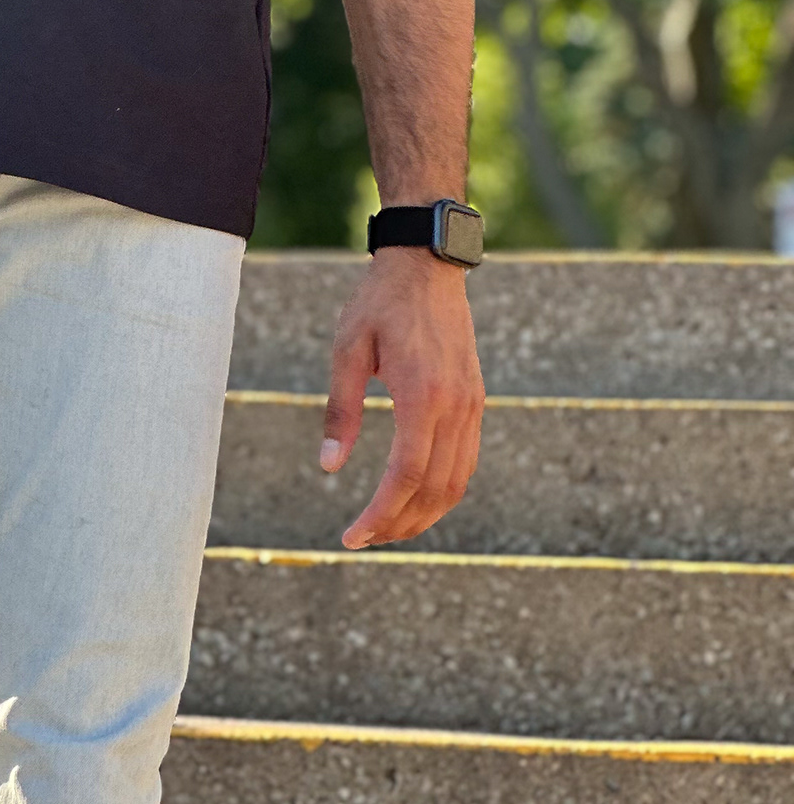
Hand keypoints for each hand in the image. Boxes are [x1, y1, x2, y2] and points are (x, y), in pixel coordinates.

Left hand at [320, 248, 483, 547]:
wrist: (427, 265)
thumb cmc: (380, 302)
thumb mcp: (348, 348)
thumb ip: (342, 409)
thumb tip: (329, 466)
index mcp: (422, 393)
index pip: (406, 474)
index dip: (381, 512)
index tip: (351, 536)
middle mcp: (455, 406)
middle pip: (434, 489)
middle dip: (399, 523)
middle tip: (362, 538)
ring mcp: (471, 405)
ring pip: (456, 483)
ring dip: (424, 515)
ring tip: (386, 528)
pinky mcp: (474, 401)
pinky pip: (466, 461)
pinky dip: (442, 490)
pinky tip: (415, 498)